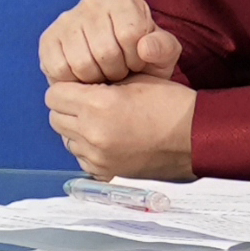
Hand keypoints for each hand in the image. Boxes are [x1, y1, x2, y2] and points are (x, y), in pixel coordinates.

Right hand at [37, 0, 181, 86]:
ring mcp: (66, 19)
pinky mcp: (48, 39)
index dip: (136, 60)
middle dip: (116, 73)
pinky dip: (74, 81)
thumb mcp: (163, 55)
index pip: (130, 35)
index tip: (137, 63)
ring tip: (104, 75)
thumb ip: (163, 48)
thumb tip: (145, 48)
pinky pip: (59, 69)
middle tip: (119, 73)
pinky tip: (84, 77)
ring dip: (95, 79)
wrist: (114, 67)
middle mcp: (92, 3)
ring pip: (81, 63)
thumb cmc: (141, 59)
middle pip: (105, 51)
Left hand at [47, 77, 198, 182]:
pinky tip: (108, 137)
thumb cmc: (170, 104)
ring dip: (77, 129)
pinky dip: (88, 148)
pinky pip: (81, 157)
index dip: (67, 87)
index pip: (54, 94)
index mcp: (98, 105)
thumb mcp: (134, 78)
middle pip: (56, 117)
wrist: (195, 136)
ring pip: (66, 138)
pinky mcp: (106, 172)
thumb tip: (75, 84)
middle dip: (68, 107)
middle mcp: (93, 133)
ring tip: (101, 120)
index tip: (80, 86)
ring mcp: (98, 156)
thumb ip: (98, 81)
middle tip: (89, 102)